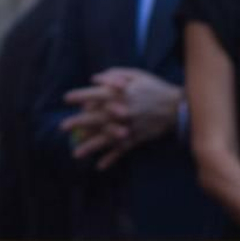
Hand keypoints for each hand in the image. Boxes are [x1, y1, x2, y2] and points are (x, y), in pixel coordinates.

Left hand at [63, 69, 181, 167]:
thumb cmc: (154, 87)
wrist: (176, 107)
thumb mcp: (136, 74)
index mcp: (122, 93)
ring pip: (107, 138)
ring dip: (91, 146)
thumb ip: (114, 74)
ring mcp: (130, 127)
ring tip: (76, 153)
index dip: (80, 95)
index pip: (97, 94)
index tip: (66, 99)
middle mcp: (123, 110)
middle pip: (98, 117)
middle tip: (63, 127)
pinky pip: (122, 150)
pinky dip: (112, 159)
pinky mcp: (137, 138)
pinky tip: (100, 166)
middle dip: (79, 122)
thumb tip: (94, 79)